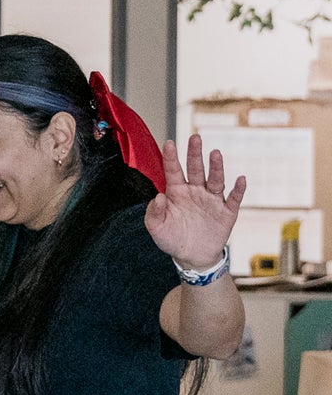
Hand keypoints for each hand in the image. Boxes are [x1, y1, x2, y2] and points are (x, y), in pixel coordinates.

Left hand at [147, 133, 246, 272]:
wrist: (192, 257)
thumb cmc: (172, 239)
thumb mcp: (156, 228)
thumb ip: (153, 213)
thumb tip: (157, 197)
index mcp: (176, 193)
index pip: (173, 171)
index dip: (171, 157)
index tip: (169, 143)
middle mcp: (195, 192)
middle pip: (195, 169)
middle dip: (195, 154)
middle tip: (195, 137)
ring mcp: (212, 200)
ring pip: (215, 180)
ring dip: (216, 167)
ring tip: (215, 153)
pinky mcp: (226, 212)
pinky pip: (234, 198)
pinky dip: (238, 189)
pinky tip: (240, 179)